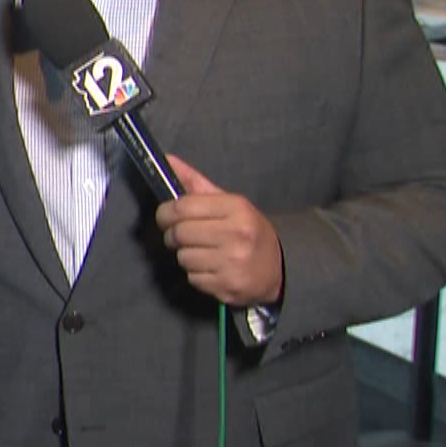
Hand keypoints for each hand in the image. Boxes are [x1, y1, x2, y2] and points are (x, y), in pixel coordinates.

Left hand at [155, 157, 284, 306]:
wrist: (279, 268)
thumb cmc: (247, 230)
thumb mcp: (228, 202)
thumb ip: (195, 182)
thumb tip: (167, 160)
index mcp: (236, 208)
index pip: (183, 207)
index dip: (165, 212)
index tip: (166, 216)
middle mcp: (237, 235)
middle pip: (179, 233)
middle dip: (173, 235)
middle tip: (182, 236)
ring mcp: (233, 263)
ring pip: (183, 257)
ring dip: (185, 255)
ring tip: (202, 252)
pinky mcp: (228, 287)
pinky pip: (192, 278)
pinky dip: (196, 274)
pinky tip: (212, 268)